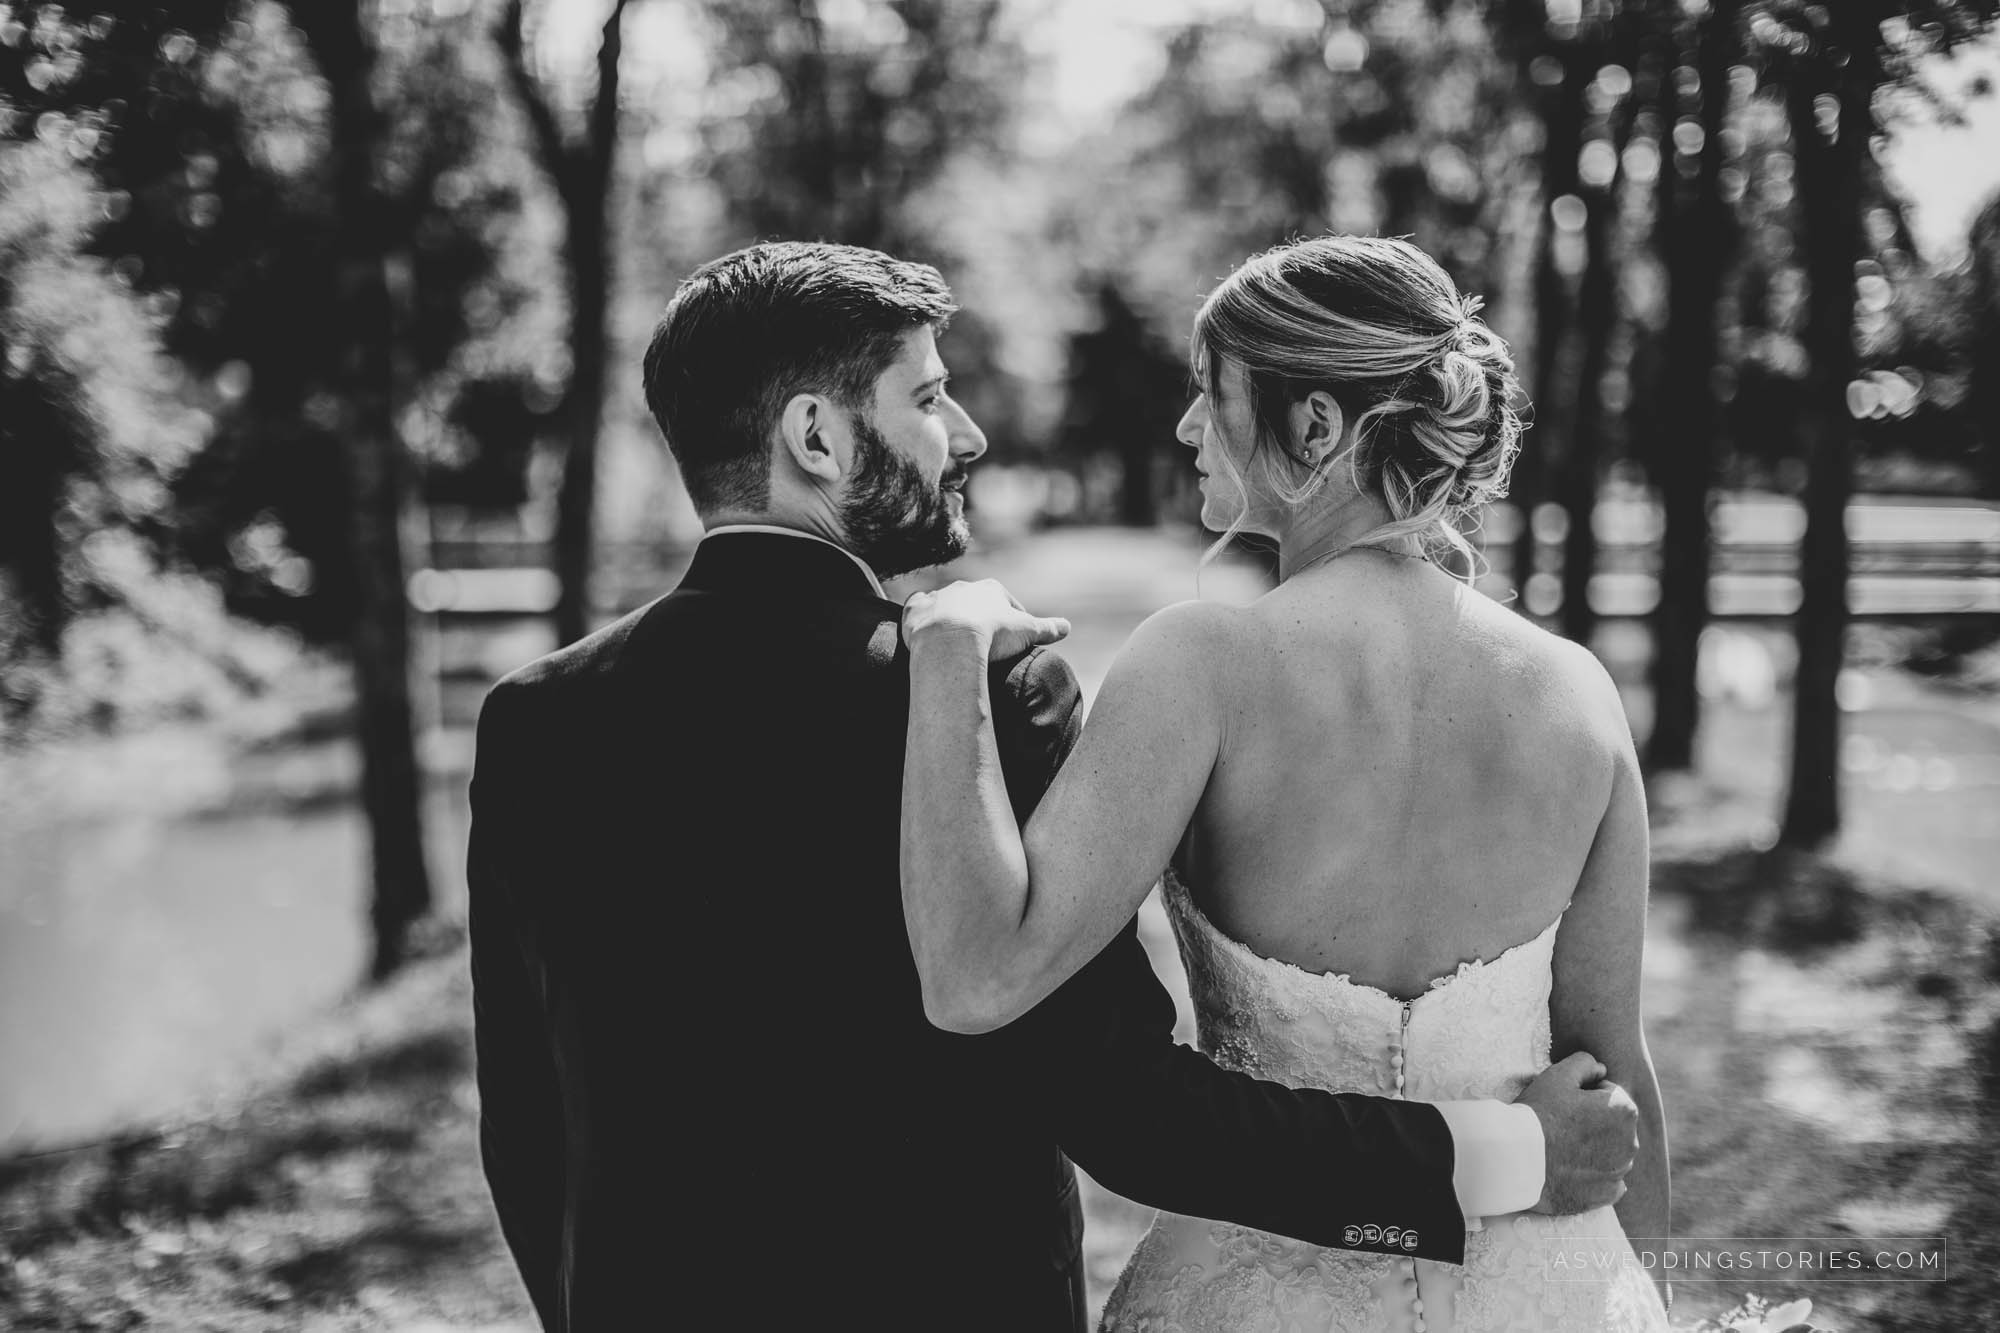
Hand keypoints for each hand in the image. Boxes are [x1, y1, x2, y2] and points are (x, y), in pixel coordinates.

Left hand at [903, 579, 1070, 661]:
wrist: (951, 641)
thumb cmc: (992, 634)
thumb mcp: (1027, 631)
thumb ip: (1048, 628)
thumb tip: (1067, 626)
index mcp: (991, 589)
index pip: (1006, 601)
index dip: (1012, 618)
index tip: (1014, 635)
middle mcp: (963, 587)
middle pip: (975, 601)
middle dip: (979, 616)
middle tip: (984, 639)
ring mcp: (938, 597)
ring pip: (945, 602)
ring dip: (950, 616)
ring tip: (955, 640)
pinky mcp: (915, 610)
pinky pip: (918, 608)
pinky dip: (921, 617)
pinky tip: (925, 629)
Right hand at [1518, 1052, 1639, 1214]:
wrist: (1518, 1160)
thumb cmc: (1538, 1113)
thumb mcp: (1558, 1075)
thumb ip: (1585, 1063)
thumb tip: (1600, 1069)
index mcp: (1624, 1110)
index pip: (1607, 1094)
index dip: (1582, 1095)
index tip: (1563, 1103)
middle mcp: (1631, 1143)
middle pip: (1612, 1125)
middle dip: (1594, 1123)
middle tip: (1560, 1125)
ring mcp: (1620, 1172)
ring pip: (1611, 1153)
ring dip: (1594, 1149)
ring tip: (1561, 1148)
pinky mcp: (1606, 1195)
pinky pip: (1608, 1182)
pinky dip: (1594, 1177)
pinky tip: (1570, 1170)